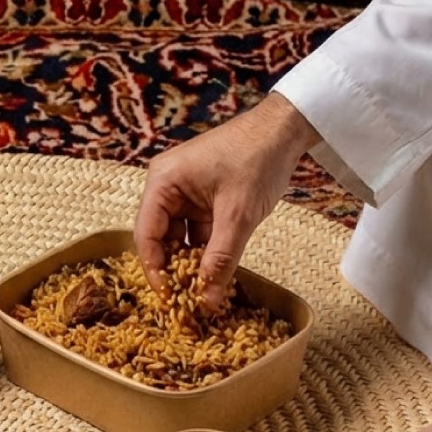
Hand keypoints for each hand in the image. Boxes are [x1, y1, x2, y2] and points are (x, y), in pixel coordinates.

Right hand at [134, 93, 318, 310]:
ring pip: (180, 237)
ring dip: (191, 262)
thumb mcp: (238, 216)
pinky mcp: (203, 197)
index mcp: (163, 182)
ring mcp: (185, 192)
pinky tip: (215, 272)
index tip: (169, 299)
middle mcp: (166, 186)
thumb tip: (207, 300)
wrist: (285, 130)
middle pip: (159, 238)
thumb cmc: (257, 160)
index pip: (146, 235)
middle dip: (173, 269)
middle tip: (186, 301)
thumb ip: (221, 260)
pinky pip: (196, 230)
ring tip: (202, 292)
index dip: (155, 270)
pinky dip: (205, 251)